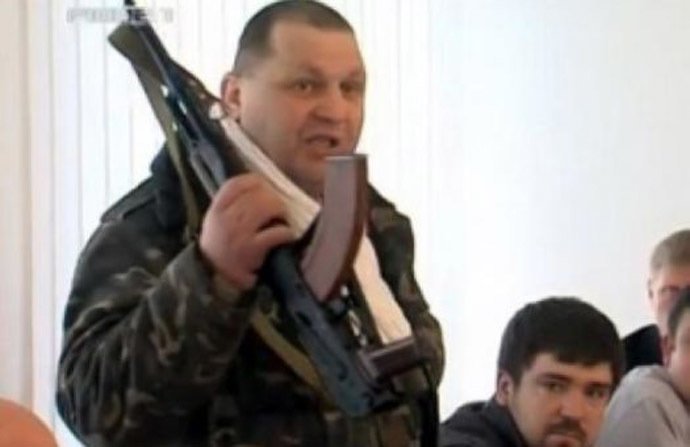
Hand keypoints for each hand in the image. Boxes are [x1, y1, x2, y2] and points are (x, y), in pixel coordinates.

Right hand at [199, 173, 294, 290]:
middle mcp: (226, 219)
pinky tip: (287, 234)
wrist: (215, 277)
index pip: (235, 184)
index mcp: (216, 210)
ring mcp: (239, 234)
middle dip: (272, 197)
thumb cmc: (219, 247)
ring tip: (283, 217)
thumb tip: (258, 188)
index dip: (253, 181)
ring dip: (280, 210)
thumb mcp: (215, 222)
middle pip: (255, 194)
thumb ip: (229, 204)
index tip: (264, 184)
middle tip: (279, 205)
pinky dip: (285, 232)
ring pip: (266, 208)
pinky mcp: (252, 249)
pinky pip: (274, 233)